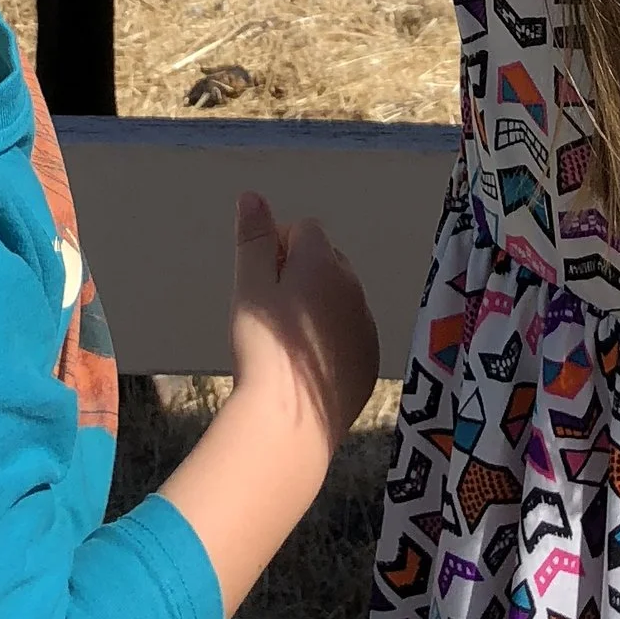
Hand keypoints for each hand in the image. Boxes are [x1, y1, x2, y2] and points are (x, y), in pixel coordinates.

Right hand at [228, 190, 380, 451]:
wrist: (290, 422)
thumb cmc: (262, 348)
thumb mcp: (248, 287)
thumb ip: (253, 239)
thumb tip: (253, 196)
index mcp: (323, 263)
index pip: (305, 229)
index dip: (277, 247)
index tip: (259, 280)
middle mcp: (354, 288)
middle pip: (327, 261)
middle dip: (301, 272)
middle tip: (270, 311)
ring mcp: (367, 326)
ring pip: (342, 298)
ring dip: (319, 305)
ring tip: (287, 341)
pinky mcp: (370, 361)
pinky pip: (352, 333)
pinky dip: (334, 337)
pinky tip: (308, 365)